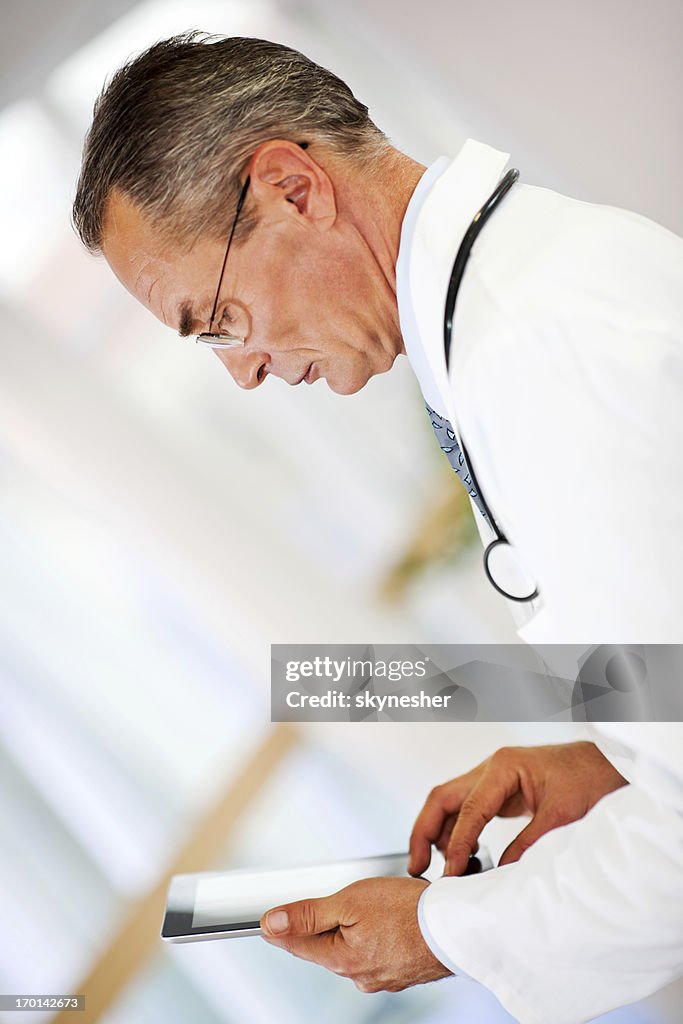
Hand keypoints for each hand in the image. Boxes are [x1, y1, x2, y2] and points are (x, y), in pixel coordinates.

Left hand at [260, 876, 451, 991]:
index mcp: (341, 960)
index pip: (297, 944)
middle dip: (327, 922)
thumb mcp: (350, 901)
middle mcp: (360, 975)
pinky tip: (393, 919)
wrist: (458, 926)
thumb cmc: (410, 911)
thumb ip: (308, 914)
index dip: (280, 929)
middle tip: (339, 898)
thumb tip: (272, 922)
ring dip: (356, 927)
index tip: (263, 923)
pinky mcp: (404, 970)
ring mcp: (383, 975)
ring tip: (376, 904)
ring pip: (354, 946)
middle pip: (326, 945)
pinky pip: (380, 949)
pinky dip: (380, 933)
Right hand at [409, 741, 627, 876]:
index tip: (450, 874)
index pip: (469, 810)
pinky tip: (459, 854)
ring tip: (435, 868)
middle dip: (424, 831)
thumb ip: (527, 845)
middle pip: (442, 797)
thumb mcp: (560, 816)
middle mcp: (491, 768)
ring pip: (450, 802)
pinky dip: (457, 830)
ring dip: (438, 832)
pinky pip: (467, 808)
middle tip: (416, 867)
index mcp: (503, 767)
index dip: (457, 845)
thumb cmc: (589, 780)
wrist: (607, 764)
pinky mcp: (500, 789)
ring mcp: (493, 777)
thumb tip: (499, 875)